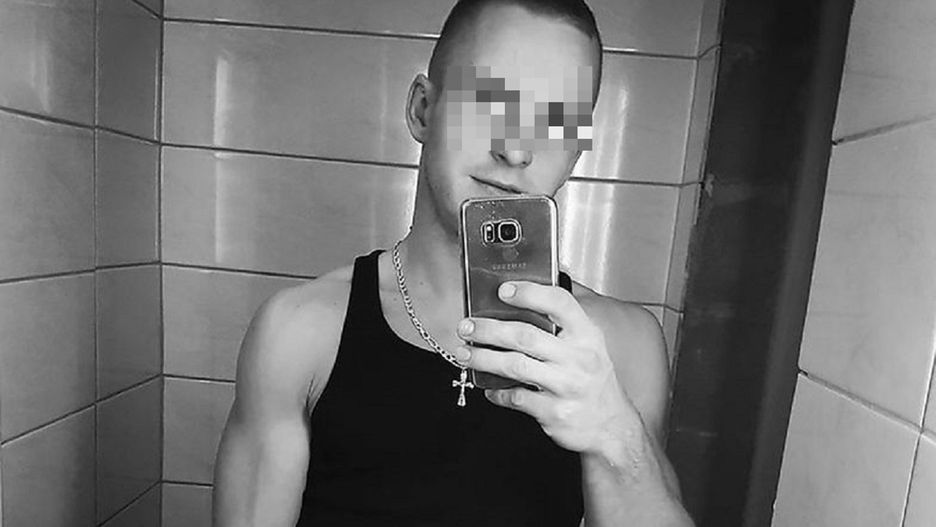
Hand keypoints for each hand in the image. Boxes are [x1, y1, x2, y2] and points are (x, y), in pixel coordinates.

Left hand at [455, 281, 641, 454]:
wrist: (612, 427)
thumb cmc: (593, 381)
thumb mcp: (589, 347)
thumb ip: (562, 327)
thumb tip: (516, 304)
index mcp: (588, 335)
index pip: (560, 303)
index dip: (530, 293)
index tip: (503, 290)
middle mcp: (579, 358)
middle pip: (526, 335)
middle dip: (489, 329)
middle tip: (467, 326)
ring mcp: (567, 387)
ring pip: (515, 365)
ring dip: (484, 357)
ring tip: (465, 353)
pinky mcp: (555, 412)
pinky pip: (516, 397)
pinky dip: (497, 391)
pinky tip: (488, 388)